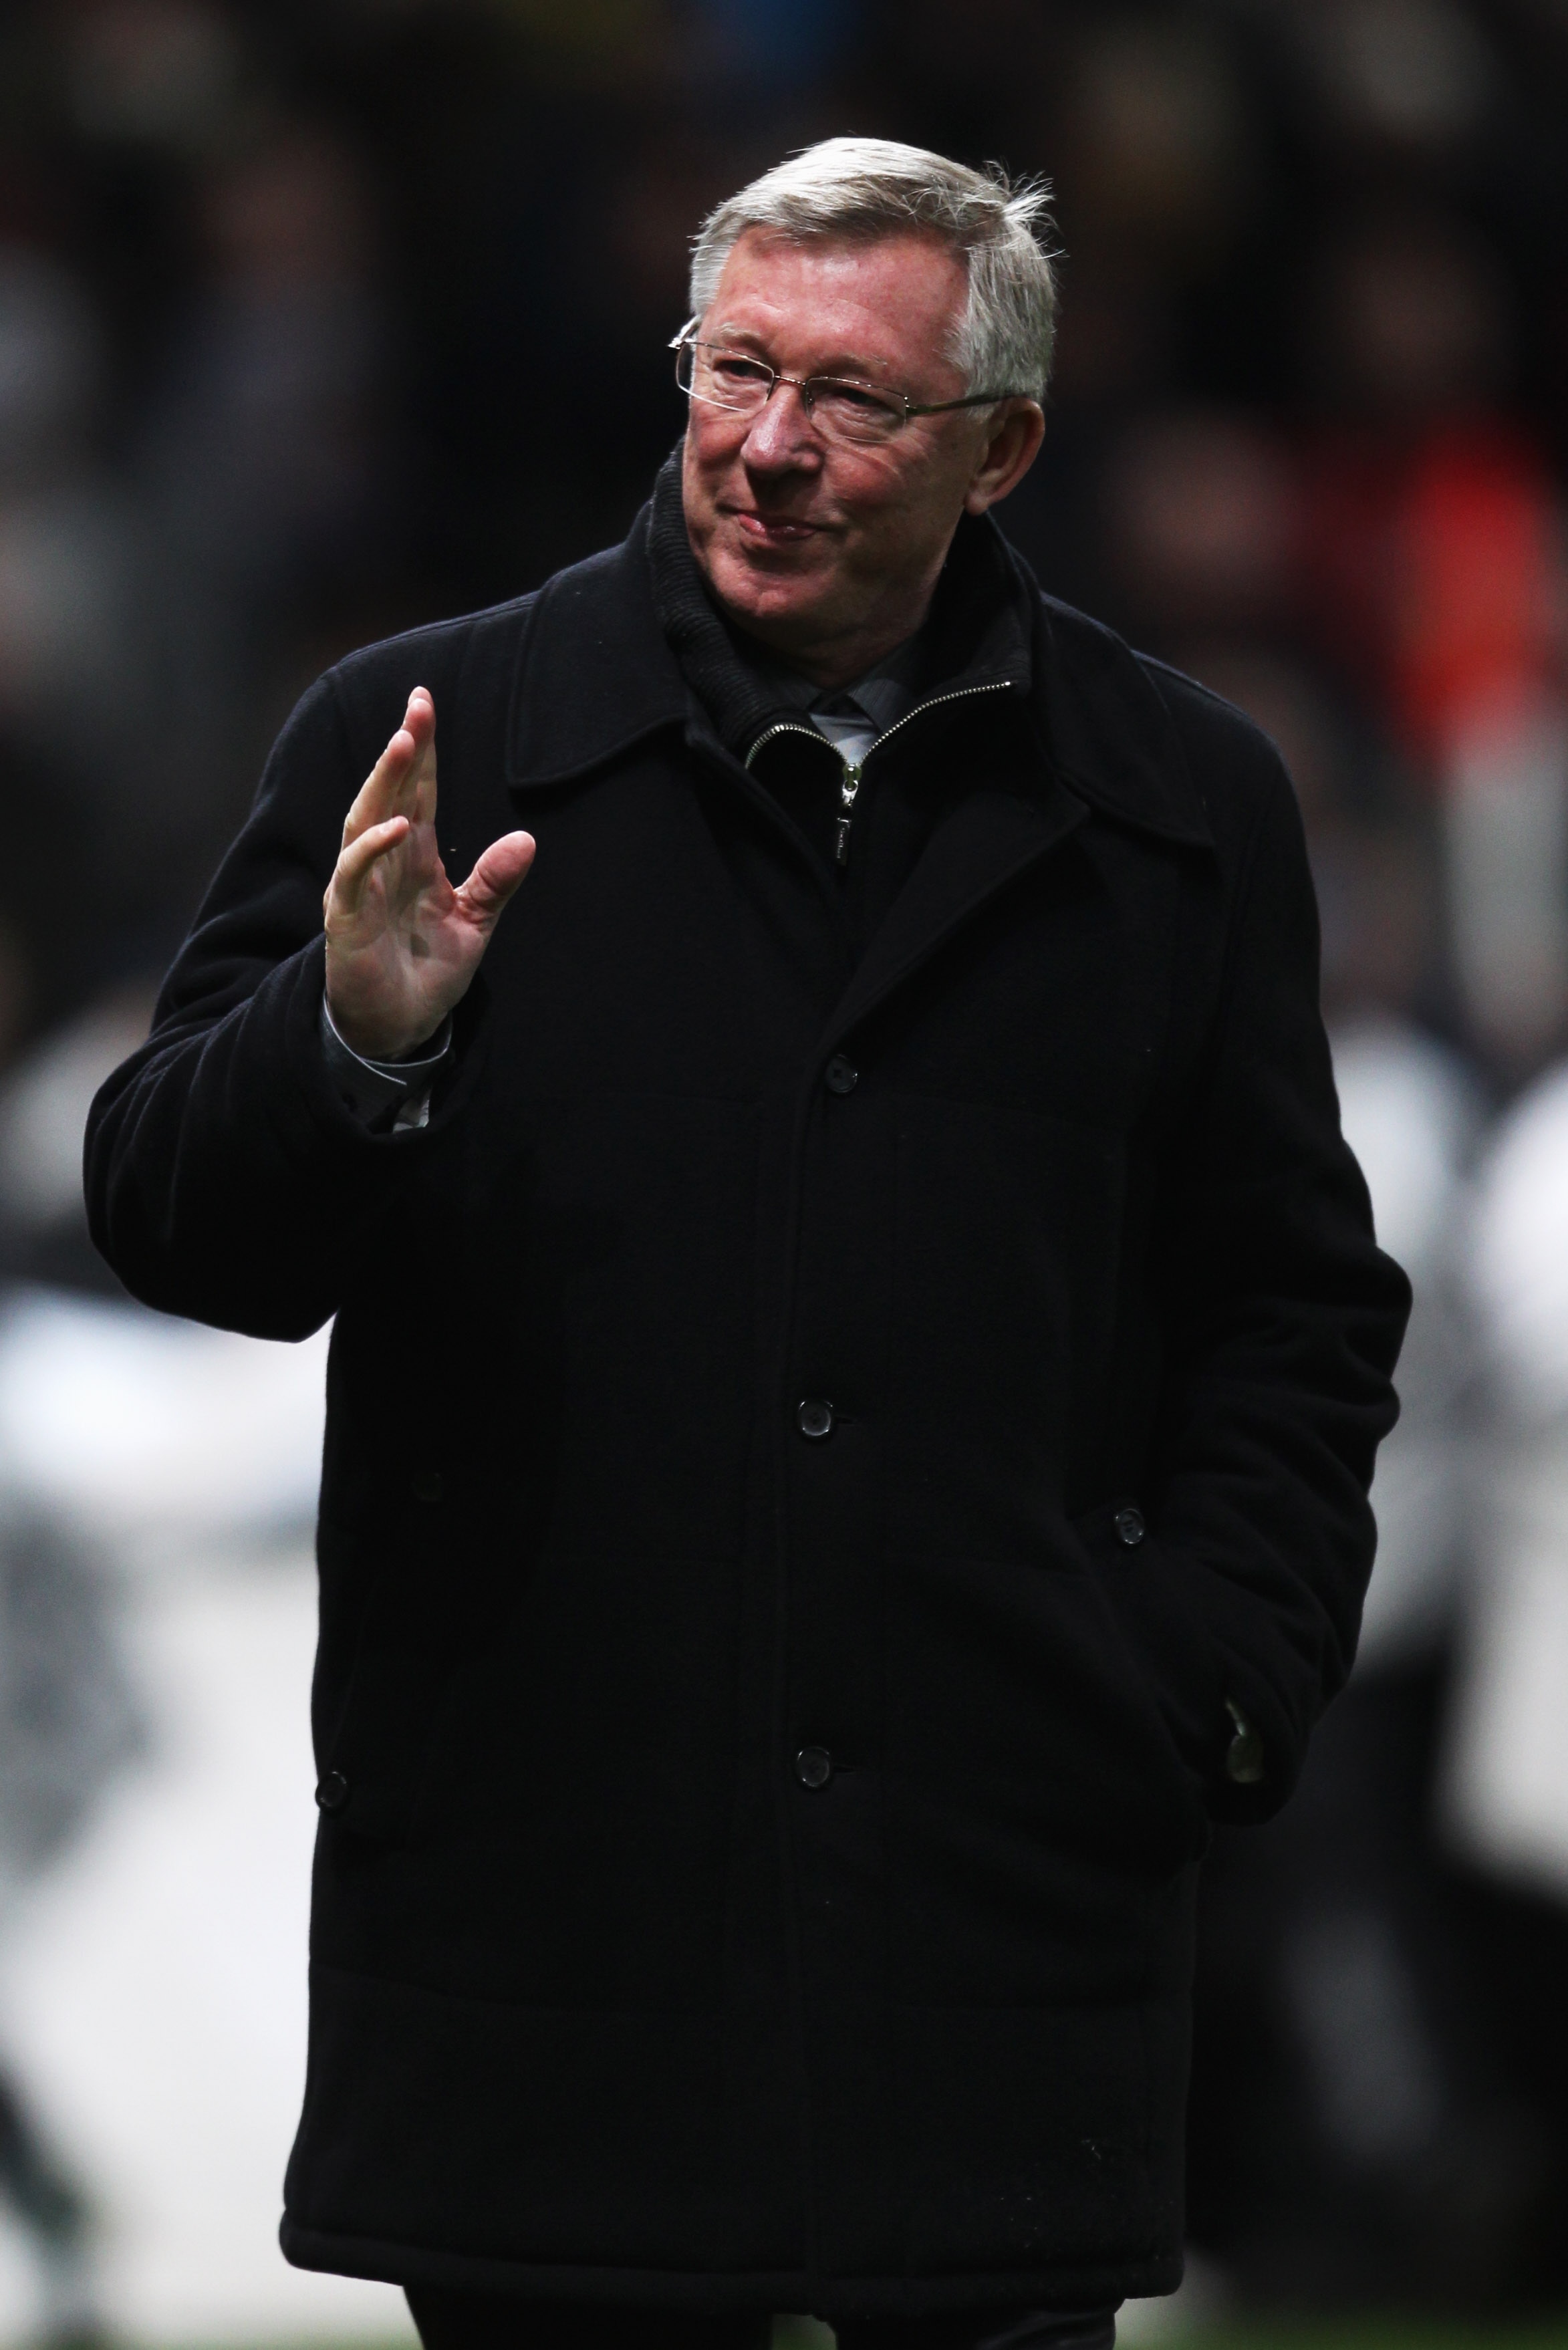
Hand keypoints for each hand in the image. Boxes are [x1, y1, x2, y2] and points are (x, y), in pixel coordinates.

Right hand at [323, 687, 534, 1060]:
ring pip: (365, 820)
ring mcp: (360, 886)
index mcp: (413, 857)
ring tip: (403, 742)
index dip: (422, 749)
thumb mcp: (474, 923)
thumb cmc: (426, 970)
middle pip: (389, 792)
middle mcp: (382, 862)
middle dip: (403, 748)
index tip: (425, 704)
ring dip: (382, 781)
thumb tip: (526, 840)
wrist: (398, 1027)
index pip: (417, 791)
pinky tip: (397, 825)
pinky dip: (372, 847)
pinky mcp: (347, 918)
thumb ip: (495, 882)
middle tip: (418, 706)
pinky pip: (354, 873)